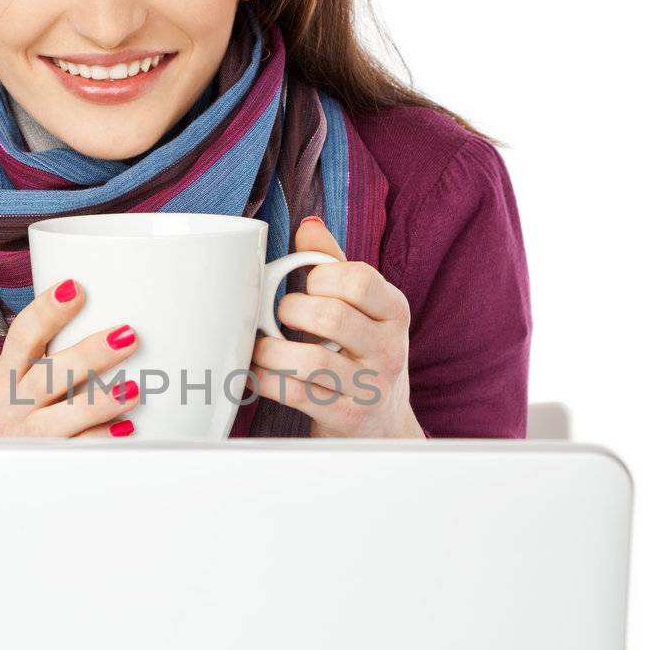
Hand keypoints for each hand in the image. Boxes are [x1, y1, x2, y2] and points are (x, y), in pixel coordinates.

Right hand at [0, 279, 141, 438]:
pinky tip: (125, 430)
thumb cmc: (9, 420)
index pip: (22, 336)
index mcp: (7, 375)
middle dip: (88, 355)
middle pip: (48, 376)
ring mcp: (28, 436)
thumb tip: (99, 309)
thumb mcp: (12, 384)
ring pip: (61, 418)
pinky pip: (75, 453)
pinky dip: (99, 441)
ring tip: (134, 389)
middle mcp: (13, 404)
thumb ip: (46, 357)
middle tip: (127, 334)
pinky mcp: (46, 462)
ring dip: (98, 403)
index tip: (75, 288)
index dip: (46, 311)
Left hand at [249, 216, 424, 438]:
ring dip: (271, 349)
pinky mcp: (346, 417)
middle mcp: (388, 348)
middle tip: (279, 316)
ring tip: (260, 346)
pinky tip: (255, 372)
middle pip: (331, 316)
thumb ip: (334, 266)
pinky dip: (265, 380)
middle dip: (289, 311)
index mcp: (394, 310)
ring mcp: (370, 386)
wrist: (382, 424)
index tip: (307, 286)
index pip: (358, 280)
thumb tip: (309, 225)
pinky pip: (296, 394)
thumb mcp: (362, 308)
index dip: (320, 278)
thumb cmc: (362, 352)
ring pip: (311, 360)